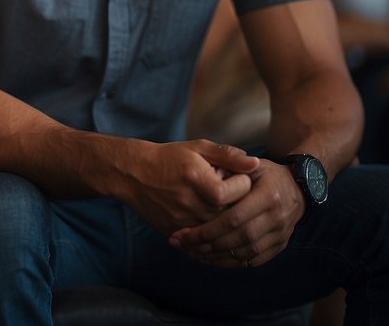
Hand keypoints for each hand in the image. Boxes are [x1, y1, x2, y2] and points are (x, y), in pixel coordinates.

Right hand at [121, 140, 256, 235]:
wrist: (133, 174)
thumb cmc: (169, 158)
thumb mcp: (198, 148)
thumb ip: (228, 155)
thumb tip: (255, 163)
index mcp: (201, 182)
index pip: (242, 189)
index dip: (243, 180)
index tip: (234, 175)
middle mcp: (194, 206)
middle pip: (235, 211)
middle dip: (237, 200)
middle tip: (228, 189)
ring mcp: (185, 223)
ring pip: (222, 228)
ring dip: (226, 216)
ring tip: (217, 202)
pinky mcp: (177, 233)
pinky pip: (205, 240)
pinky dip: (212, 232)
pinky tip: (211, 221)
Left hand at [168, 158, 305, 268]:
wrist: (299, 188)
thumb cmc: (267, 174)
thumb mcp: (252, 164)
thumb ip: (232, 165)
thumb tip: (211, 173)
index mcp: (268, 196)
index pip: (234, 218)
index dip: (207, 229)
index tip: (183, 233)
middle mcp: (277, 218)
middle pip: (239, 238)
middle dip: (207, 245)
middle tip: (182, 245)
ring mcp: (281, 234)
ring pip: (246, 253)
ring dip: (217, 257)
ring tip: (191, 253)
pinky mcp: (280, 245)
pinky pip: (254, 260)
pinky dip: (231, 263)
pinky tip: (211, 260)